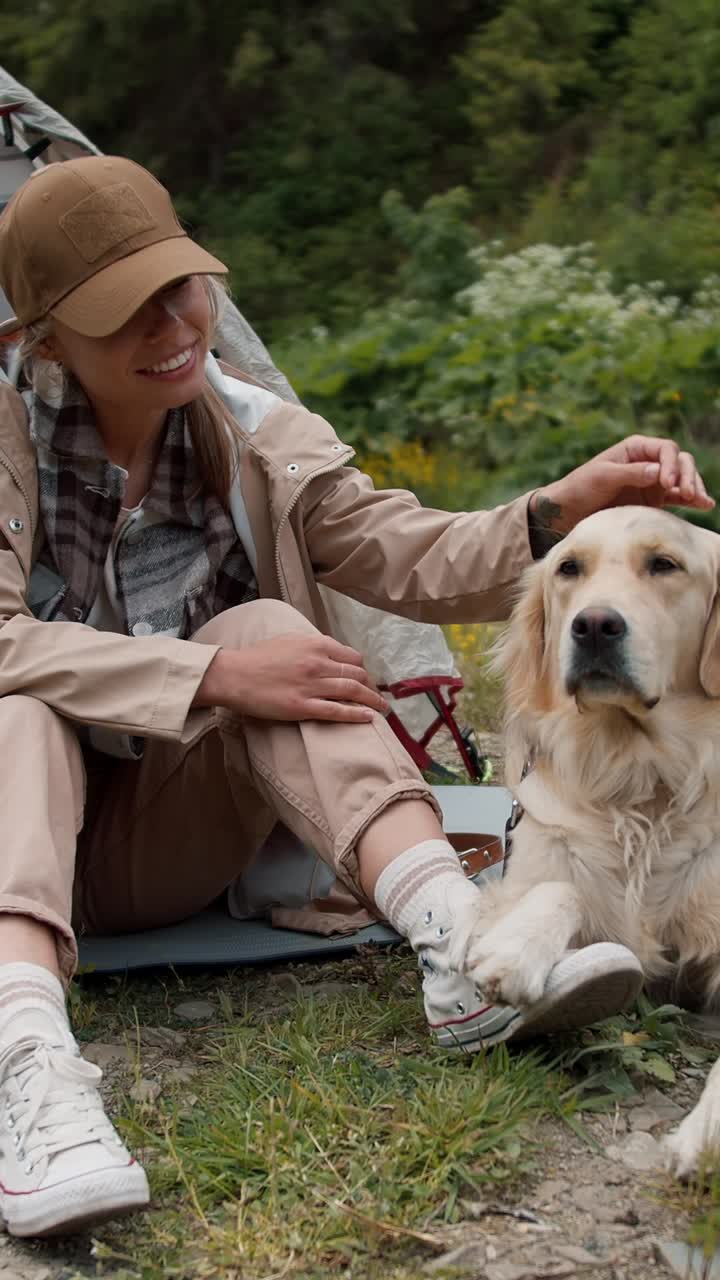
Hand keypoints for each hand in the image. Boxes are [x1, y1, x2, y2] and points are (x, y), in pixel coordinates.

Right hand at [194, 633, 388, 722]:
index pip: (353, 658)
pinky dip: (356, 714)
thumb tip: (331, 653)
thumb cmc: (258, 657)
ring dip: (373, 701)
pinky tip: (369, 718)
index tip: (367, 679)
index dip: (364, 671)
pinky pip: (336, 711)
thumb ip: (313, 645)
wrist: (234, 674)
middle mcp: (318, 663)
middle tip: (377, 696)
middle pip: (357, 675)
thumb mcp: (289, 640)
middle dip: (371, 687)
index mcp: (316, 645)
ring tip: (383, 709)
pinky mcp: (302, 707)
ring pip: (352, 692)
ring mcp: (311, 686)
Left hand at [530, 435, 714, 539]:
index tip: (666, 483)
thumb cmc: (582, 487)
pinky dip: (692, 500)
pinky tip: (705, 504)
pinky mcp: (653, 500)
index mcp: (636, 448)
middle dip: (687, 475)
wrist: (569, 510)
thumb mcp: (603, 477)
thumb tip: (659, 472)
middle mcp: (649, 462)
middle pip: (680, 462)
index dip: (671, 464)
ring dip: (693, 487)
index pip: (666, 449)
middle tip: (688, 494)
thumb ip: (631, 473)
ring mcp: (653, 482)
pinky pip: (678, 498)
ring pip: (683, 478)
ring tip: (700, 500)